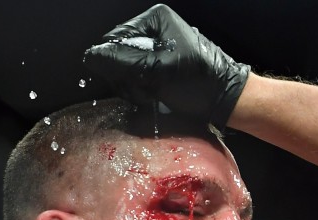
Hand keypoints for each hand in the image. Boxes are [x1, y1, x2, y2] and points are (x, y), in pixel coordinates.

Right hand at [83, 4, 249, 127]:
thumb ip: (123, 61)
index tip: (133, 82)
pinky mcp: (160, 68)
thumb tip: (91, 56)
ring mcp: (157, 50)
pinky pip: (138, 79)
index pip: (115, 38)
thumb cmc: (199, 83)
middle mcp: (154, 30)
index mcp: (155, 20)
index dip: (116, 63)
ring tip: (153, 97)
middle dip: (128, 78)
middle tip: (146, 92)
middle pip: (119, 54)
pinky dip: (142, 92)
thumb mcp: (159, 70)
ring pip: (126, 70)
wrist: (227, 101)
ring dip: (135, 88)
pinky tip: (155, 99)